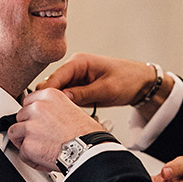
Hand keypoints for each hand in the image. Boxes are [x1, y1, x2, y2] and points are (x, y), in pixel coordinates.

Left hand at [6, 88, 103, 171]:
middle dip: (27, 128)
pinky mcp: (28, 144)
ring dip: (24, 141)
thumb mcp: (72, 109)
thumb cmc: (87, 133)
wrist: (89, 150)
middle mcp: (38, 108)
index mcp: (49, 96)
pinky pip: (21, 153)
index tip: (36, 121)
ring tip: (38, 148)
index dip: (32, 114)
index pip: (28, 101)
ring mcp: (31, 126)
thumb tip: (47, 115)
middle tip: (40, 137)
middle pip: (20, 116)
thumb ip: (54, 109)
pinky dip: (30, 158)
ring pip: (15, 133)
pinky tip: (43, 159)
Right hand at [35, 52, 173, 107]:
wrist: (141, 83)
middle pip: (51, 85)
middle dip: (48, 100)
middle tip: (48, 117)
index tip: (40, 108)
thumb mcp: (106, 89)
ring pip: (56, 93)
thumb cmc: (128, 80)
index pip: (54, 77)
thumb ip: (82, 94)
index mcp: (78, 62)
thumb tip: (61, 99)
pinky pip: (65, 99)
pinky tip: (65, 117)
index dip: (46, 93)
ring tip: (56, 119)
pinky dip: (64, 107)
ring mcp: (75, 79)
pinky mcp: (78, 89)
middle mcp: (73, 69)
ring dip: (56, 105)